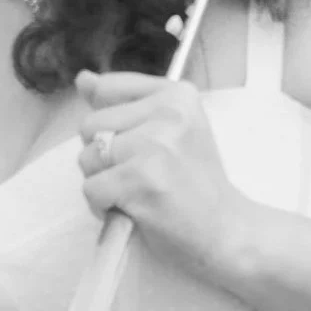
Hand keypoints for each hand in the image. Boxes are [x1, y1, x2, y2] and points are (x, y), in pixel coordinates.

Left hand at [75, 71, 251, 282]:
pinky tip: (132, 210)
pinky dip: (102, 206)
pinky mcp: (143, 180)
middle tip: (140, 176)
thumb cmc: (192, 183)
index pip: (106, 89)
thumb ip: (123, 102)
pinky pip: (91, 188)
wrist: (227, 231)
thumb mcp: (168, 130)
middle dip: (103, 156)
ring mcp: (156, 146)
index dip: (110, 125)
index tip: (141, 146)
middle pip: (90, 126)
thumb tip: (83, 79)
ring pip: (88, 157)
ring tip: (138, 192)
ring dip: (102, 182)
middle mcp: (169, 113)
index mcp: (177, 94)